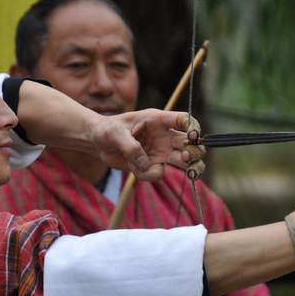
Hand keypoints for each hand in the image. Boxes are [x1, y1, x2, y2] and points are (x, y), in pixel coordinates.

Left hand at [89, 109, 205, 180]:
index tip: (194, 136)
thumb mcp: (115, 134)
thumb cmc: (107, 130)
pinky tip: (135, 169)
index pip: (183, 120)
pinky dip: (149, 175)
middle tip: (187, 157)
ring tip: (192, 173)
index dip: (193, 127)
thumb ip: (130, 147)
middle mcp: (164, 136)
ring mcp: (161, 152)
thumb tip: (145, 164)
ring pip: (185, 162)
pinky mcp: (153, 165)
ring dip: (192, 168)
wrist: (99, 143)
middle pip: (191, 144)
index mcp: (158, 120)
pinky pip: (158, 174)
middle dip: (195, 151)